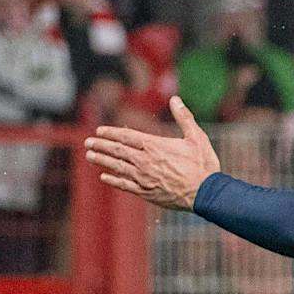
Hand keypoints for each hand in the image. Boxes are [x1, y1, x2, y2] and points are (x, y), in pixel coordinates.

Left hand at [84, 96, 220, 209]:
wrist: (206, 194)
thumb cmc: (203, 165)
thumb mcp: (196, 137)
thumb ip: (184, 118)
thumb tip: (176, 99)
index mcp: (154, 145)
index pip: (126, 136)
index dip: (111, 133)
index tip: (99, 131)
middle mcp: (145, 160)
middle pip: (117, 151)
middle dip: (100, 146)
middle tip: (87, 143)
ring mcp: (144, 177)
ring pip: (117, 167)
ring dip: (102, 161)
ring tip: (89, 156)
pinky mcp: (146, 192)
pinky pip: (125, 185)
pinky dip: (113, 180)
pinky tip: (105, 177)